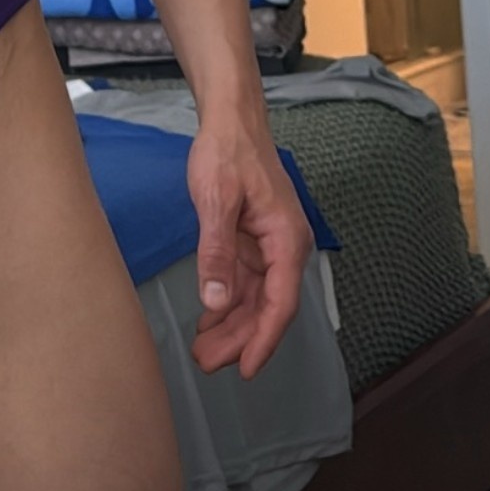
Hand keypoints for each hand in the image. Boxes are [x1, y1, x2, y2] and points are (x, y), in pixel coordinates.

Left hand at [186, 114, 312, 379]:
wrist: (231, 120)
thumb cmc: (227, 153)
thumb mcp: (216, 200)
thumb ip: (216, 252)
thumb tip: (215, 302)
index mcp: (286, 240)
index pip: (280, 303)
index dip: (264, 340)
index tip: (246, 370)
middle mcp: (285, 248)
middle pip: (267, 307)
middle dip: (240, 339)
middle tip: (206, 363)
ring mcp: (269, 246)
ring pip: (254, 299)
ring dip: (231, 326)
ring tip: (202, 351)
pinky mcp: (253, 241)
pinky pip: (244, 282)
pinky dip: (227, 303)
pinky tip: (208, 320)